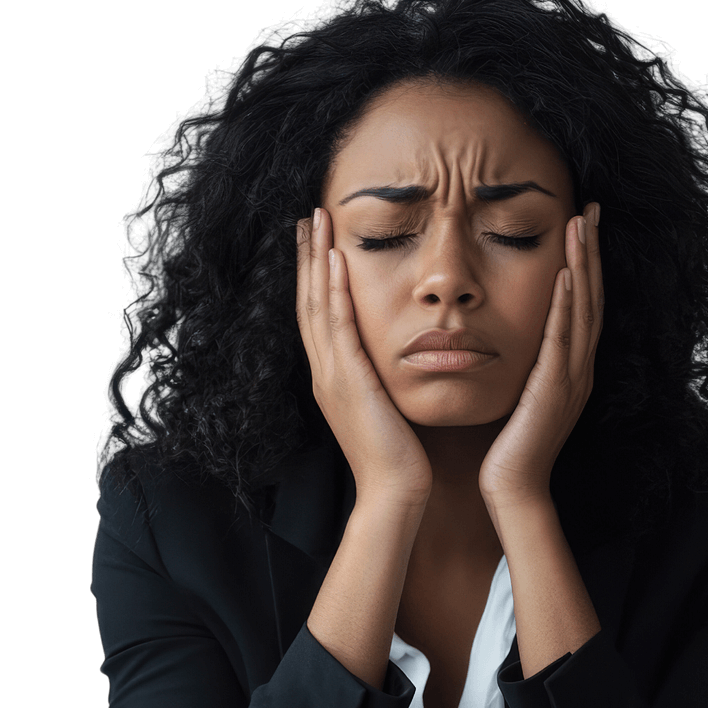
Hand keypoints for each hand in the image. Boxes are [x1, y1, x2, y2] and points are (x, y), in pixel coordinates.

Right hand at [296, 208, 433, 505]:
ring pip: (317, 305)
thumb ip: (382, 380)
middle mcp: (326, 372)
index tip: (317, 238)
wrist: (395, 493)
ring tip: (316, 220)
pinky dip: (335, 292)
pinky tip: (336, 261)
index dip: (314, 275)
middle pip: (308, 301)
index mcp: (334, 377)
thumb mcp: (386, 407)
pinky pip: (339, 328)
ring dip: (316, 260)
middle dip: (307, 256)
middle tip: (307, 214)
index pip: (319, 315)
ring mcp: (333, 376)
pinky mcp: (349, 381)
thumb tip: (394, 357)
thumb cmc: (399, 457)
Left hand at [479, 202, 603, 505]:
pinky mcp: (554, 391)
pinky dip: (565, 306)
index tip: (580, 226)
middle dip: (591, 252)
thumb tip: (502, 333)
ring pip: (582, 311)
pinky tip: (563, 276)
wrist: (511, 490)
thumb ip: (519, 363)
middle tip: (590, 209)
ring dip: (583, 266)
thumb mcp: (516, 393)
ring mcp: (571, 379)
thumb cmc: (505, 447)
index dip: (584, 264)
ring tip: (581, 225)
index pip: (581, 305)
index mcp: (569, 368)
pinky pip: (562, 341)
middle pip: (590, 298)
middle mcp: (578, 368)